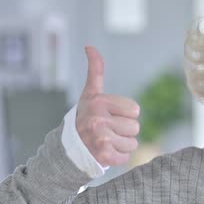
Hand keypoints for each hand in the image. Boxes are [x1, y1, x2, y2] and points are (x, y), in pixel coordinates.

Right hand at [75, 46, 140, 166]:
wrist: (68, 148)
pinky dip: (119, 157)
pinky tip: (105, 153)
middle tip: (107, 131)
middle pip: (135, 127)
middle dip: (124, 131)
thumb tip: (90, 46)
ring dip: (122, 145)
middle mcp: (98, 119)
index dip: (125, 115)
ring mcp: (100, 138)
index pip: (135, 110)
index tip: (109, 116)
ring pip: (133, 143)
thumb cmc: (85, 117)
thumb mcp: (90, 94)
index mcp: (99, 102)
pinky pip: (126, 156)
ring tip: (106, 142)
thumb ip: (95, 71)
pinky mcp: (103, 155)